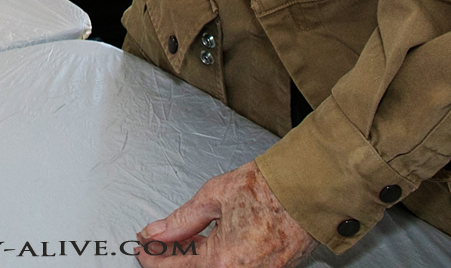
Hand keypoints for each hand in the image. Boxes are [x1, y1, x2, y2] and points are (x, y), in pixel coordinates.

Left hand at [139, 162, 316, 267]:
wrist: (307, 189)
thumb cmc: (269, 189)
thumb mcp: (214, 196)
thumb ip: (182, 220)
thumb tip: (157, 231)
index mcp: (224, 260)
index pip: (175, 267)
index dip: (153, 256)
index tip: (143, 246)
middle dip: (170, 258)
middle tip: (157, 242)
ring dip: (192, 259)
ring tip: (182, 239)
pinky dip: (214, 259)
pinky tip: (206, 243)